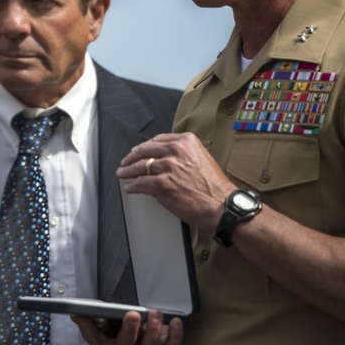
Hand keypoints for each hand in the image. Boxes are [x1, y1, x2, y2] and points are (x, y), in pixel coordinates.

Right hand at [71, 309, 182, 344]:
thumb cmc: (128, 336)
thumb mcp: (110, 325)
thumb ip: (94, 318)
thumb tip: (76, 312)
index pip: (93, 338)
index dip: (88, 326)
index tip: (84, 312)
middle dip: (128, 330)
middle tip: (132, 314)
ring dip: (152, 330)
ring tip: (155, 313)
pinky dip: (174, 337)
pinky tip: (175, 323)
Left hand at [117, 132, 233, 230]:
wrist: (222, 205)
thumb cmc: (214, 186)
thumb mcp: (200, 159)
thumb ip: (181, 156)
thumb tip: (161, 161)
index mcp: (185, 141)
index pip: (157, 140)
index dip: (144, 146)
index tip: (138, 151)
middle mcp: (175, 151)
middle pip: (144, 150)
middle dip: (131, 157)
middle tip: (124, 162)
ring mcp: (168, 167)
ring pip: (140, 166)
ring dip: (127, 171)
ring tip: (122, 173)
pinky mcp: (162, 184)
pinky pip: (141, 183)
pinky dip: (132, 186)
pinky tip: (130, 187)